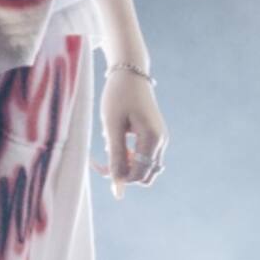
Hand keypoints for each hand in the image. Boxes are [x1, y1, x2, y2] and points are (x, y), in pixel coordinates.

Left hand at [91, 70, 167, 197]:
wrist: (129, 71)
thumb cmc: (118, 95)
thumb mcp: (112, 125)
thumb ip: (115, 156)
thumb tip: (118, 188)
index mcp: (152, 138)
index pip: (138, 174)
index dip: (119, 177)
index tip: (99, 166)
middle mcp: (161, 141)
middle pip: (144, 175)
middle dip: (123, 173)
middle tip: (100, 160)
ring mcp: (160, 138)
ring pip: (144, 167)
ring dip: (126, 165)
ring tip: (107, 147)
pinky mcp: (155, 135)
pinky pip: (144, 156)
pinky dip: (129, 156)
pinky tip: (115, 141)